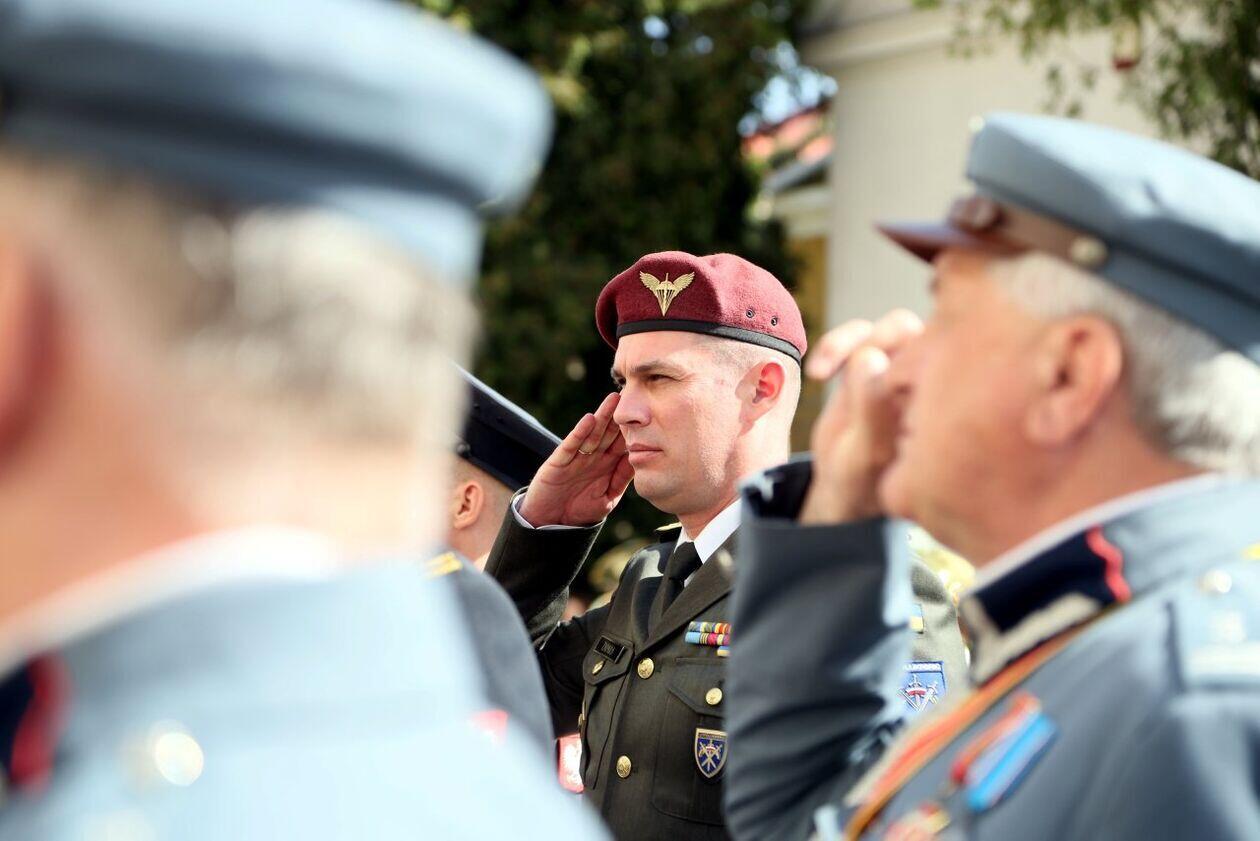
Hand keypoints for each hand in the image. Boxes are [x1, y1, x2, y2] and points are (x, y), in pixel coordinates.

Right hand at [519, 392, 633, 526]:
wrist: (551, 524)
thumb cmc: (580, 511)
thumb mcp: (607, 497)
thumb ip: (622, 480)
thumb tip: (640, 461)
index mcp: (606, 465)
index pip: (622, 443)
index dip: (634, 429)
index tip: (650, 413)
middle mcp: (592, 457)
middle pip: (608, 432)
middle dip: (620, 416)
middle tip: (633, 396)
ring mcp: (575, 458)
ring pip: (592, 433)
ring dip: (602, 416)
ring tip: (613, 400)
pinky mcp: (558, 462)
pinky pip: (571, 445)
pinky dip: (579, 433)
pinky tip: (589, 420)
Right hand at [799, 310, 922, 524]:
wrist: (843, 486)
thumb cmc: (863, 479)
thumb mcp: (866, 453)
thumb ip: (872, 409)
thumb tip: (870, 356)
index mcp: (940, 401)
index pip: (937, 357)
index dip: (902, 361)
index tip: (866, 391)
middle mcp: (926, 381)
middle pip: (912, 335)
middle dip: (873, 344)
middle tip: (841, 372)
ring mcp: (899, 371)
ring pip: (884, 330)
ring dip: (846, 343)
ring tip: (819, 374)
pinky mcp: (870, 365)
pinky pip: (856, 335)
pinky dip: (833, 346)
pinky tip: (816, 375)